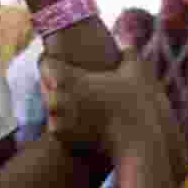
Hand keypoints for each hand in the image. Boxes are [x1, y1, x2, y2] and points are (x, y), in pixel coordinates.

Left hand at [39, 49, 165, 157]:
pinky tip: (84, 118)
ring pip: (52, 105)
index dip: (55, 59)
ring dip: (63, 102)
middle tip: (77, 79)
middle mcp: (55, 100)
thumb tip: (127, 41)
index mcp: (65, 80)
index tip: (64, 58)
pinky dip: (68, 121)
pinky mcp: (62, 139)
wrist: (142, 146)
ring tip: (82, 99)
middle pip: (47, 84)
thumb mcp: (136, 70)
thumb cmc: (140, 104)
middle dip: (60, 81)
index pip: (46, 62)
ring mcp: (56, 122)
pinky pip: (58, 124)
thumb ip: (128, 52)